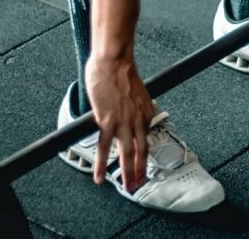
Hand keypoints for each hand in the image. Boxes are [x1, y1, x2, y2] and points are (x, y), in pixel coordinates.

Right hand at [85, 54, 154, 191]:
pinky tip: (101, 176)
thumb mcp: (137, 92)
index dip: (144, 154)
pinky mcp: (108, 122)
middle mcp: (138, 120)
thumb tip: (128, 112)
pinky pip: (105, 148)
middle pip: (141, 152)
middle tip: (138, 185)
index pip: (146, 138)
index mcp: (147, 112)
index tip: (143, 165)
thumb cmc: (121, 71)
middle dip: (141, 171)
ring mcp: (124, 123)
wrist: (114, 62)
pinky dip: (102, 164)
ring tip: (127, 186)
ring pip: (127, 154)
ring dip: (127, 173)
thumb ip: (135, 106)